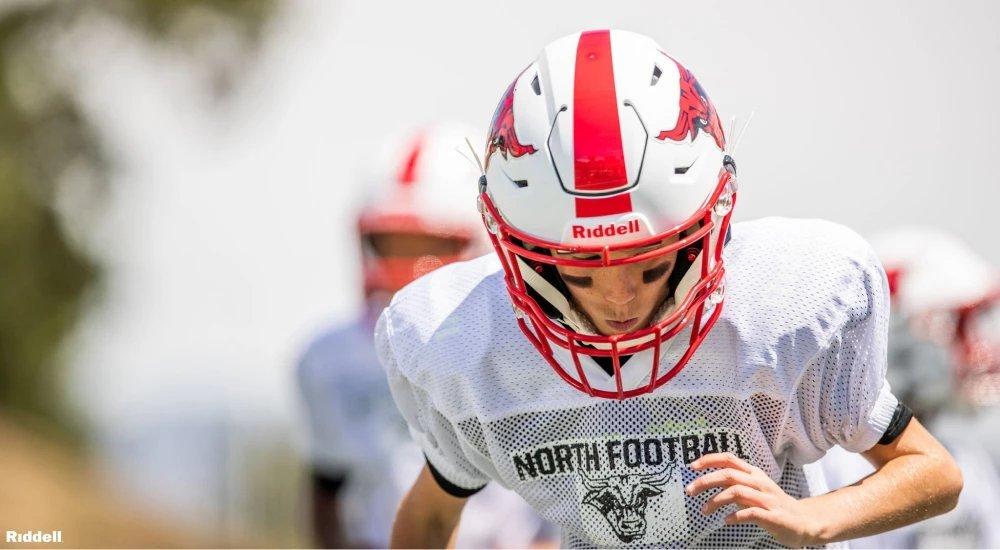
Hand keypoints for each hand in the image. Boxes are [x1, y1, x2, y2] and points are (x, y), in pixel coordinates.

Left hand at [686, 453, 825, 547]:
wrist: (804, 522)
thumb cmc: (773, 505)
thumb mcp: (753, 489)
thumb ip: (734, 483)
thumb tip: (708, 480)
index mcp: (754, 473)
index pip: (729, 459)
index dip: (709, 459)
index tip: (692, 466)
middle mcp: (760, 482)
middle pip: (729, 475)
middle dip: (705, 481)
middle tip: (689, 490)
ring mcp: (767, 499)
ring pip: (737, 492)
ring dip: (716, 500)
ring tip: (704, 510)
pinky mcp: (773, 516)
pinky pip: (751, 512)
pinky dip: (735, 516)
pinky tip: (726, 520)